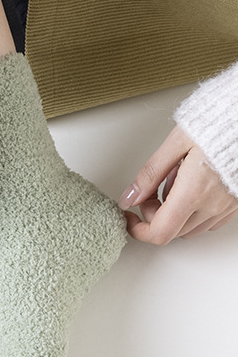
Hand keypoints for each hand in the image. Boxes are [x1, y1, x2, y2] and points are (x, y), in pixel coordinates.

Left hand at [119, 125, 237, 244]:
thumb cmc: (218, 125)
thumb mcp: (176, 143)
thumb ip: (150, 174)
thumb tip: (130, 197)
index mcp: (194, 191)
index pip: (160, 231)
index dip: (138, 229)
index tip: (129, 216)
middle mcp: (212, 205)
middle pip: (172, 231)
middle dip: (153, 215)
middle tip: (149, 192)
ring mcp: (227, 207)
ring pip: (190, 228)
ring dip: (173, 213)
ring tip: (174, 181)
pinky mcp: (235, 204)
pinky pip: (209, 220)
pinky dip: (193, 210)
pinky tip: (191, 185)